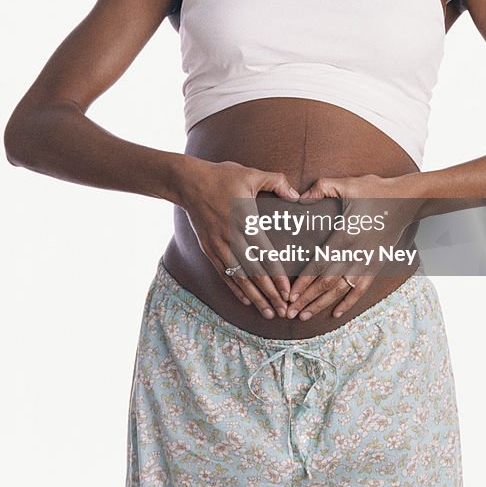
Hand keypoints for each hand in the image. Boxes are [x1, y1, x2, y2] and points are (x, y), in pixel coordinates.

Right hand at [175, 157, 299, 318]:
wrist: (188, 182)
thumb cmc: (222, 176)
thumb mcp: (251, 174)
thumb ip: (276, 182)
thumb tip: (296, 195)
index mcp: (245, 221)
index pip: (265, 254)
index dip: (277, 276)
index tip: (288, 292)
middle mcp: (231, 237)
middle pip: (254, 272)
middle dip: (270, 294)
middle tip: (283, 311)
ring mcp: (218, 245)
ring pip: (239, 277)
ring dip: (255, 297)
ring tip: (268, 312)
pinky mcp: (209, 248)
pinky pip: (224, 273)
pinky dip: (235, 288)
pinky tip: (246, 300)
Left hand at [287, 173, 423, 320]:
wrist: (407, 200)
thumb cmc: (376, 190)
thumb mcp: (347, 184)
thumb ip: (322, 188)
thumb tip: (300, 197)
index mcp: (346, 236)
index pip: (319, 265)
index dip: (303, 282)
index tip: (289, 295)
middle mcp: (356, 254)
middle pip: (327, 282)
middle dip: (306, 299)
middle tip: (289, 313)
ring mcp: (368, 262)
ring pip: (341, 290)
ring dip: (322, 304)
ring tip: (304, 316)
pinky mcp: (377, 265)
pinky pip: (361, 289)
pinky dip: (348, 302)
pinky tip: (336, 314)